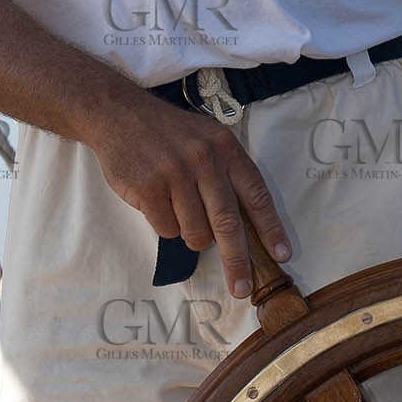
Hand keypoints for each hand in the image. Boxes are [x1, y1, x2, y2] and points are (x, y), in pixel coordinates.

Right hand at [84, 94, 291, 297]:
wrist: (120, 114)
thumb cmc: (169, 133)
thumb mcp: (207, 139)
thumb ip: (226, 173)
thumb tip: (246, 227)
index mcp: (225, 147)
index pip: (256, 194)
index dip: (271, 228)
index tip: (281, 254)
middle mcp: (204, 160)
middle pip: (228, 224)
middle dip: (237, 261)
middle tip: (241, 287)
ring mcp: (175, 174)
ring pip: (195, 233)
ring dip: (190, 233)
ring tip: (178, 208)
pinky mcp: (149, 189)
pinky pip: (167, 230)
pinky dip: (164, 224)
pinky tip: (156, 201)